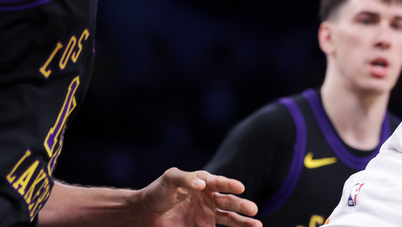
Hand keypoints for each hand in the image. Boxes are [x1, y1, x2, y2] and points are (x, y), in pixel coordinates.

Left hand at [133, 168, 260, 226]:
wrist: (144, 213)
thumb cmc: (158, 191)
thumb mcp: (170, 179)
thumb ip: (186, 179)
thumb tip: (202, 184)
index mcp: (204, 182)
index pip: (220, 183)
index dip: (229, 185)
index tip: (239, 188)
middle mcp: (210, 198)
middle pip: (230, 202)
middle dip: (242, 205)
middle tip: (253, 209)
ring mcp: (207, 215)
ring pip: (230, 219)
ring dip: (243, 223)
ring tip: (257, 226)